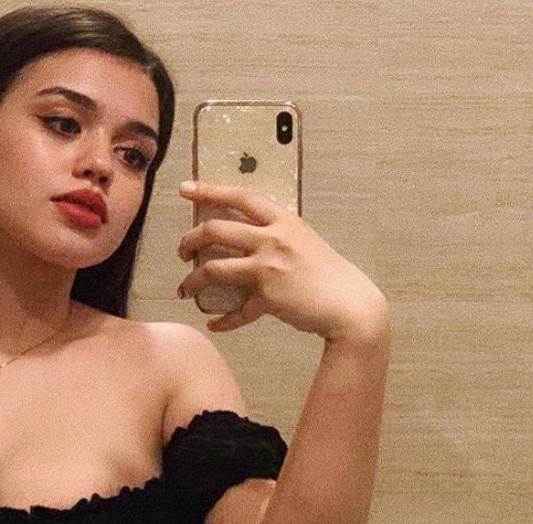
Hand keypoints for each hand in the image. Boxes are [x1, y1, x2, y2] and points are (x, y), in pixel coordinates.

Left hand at [176, 179, 388, 342]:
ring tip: (185, 290)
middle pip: (215, 230)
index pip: (240, 196)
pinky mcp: (268, 297)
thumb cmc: (328, 275)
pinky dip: (222, 321)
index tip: (185, 189)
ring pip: (213, 269)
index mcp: (283, 220)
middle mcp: (273, 239)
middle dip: (189, 240)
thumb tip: (250, 238)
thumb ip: (278, 236)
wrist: (350, 305)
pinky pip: (235, 311)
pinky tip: (214, 324)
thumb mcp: (305, 242)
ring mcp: (269, 267)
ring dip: (192, 281)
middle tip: (182, 252)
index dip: (209, 190)